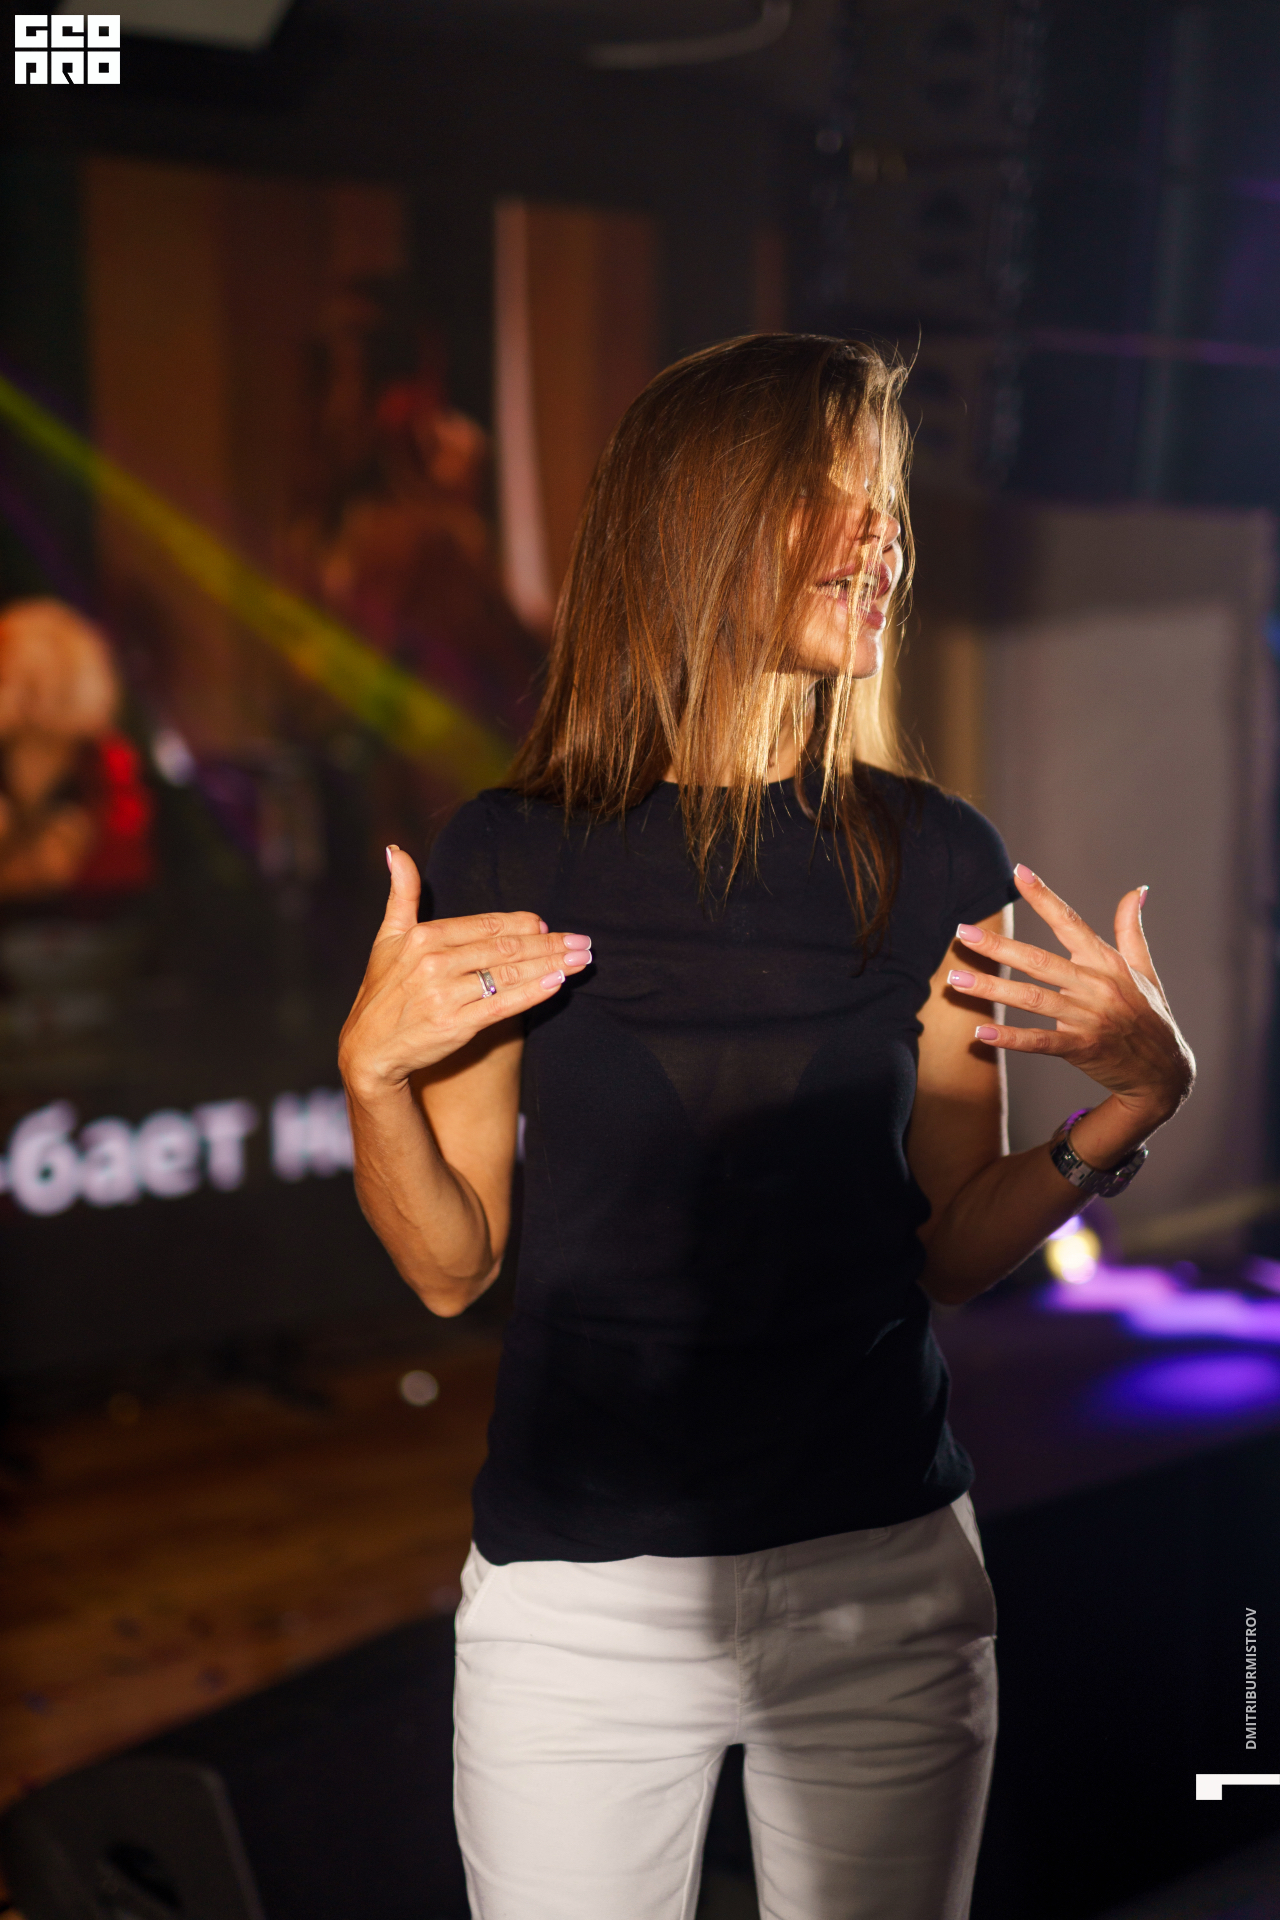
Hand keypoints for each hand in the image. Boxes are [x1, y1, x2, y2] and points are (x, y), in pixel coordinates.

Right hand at [339, 845, 591, 1099]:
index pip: (487, 925)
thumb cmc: (382, 991)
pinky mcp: (456, 1024)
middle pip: (505, 948)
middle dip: (550, 944)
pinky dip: (533, 993)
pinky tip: (557, 983)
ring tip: (581, 960)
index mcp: (424, 936)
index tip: (549, 924)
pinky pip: (503, 1005)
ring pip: (510, 974)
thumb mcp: (386, 937)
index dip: (523, 924)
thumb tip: (395, 848)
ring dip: (552, 965)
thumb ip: (401, 893)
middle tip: (584, 942)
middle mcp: (435, 962)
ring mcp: (446, 994)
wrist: (369, 1049)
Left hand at [945, 864, 1193, 1132]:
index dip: (1044, 896)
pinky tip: (981, 1033)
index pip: (1070, 922)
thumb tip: (1138, 890)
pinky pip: (1040, 1041)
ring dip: (991, 988)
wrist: (1165, 1072)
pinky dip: (1010, 1038)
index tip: (1017, 872)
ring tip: (955, 979)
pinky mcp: (1081, 1048)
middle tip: (963, 932)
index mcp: (1107, 963)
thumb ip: (1132, 930)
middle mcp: (1096, 986)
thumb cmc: (1151, 1016)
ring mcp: (1088, 1018)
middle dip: (998, 946)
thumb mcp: (1144, 970)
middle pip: (1039, 961)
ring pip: (1032, 999)